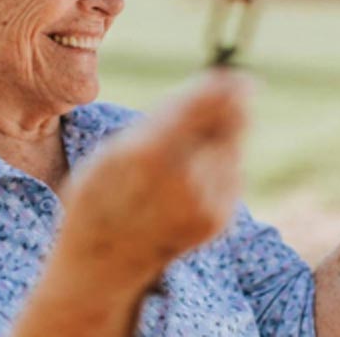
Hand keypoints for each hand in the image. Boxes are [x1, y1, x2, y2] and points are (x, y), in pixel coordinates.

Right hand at [54, 70, 251, 292]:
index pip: (203, 107)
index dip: (224, 87)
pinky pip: (231, 173)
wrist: (104, 264)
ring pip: (232, 145)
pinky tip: (190, 176)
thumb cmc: (102, 193)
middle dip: (229, 105)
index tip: (237, 74)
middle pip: (230, 123)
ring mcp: (206, 204)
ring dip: (220, 135)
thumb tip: (214, 84)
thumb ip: (164, 119)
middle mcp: (184, 179)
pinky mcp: (220, 219)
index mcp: (148, 155)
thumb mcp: (115, 148)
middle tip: (222, 96)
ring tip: (184, 151)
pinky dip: (218, 164)